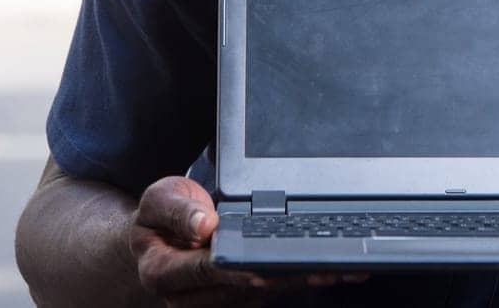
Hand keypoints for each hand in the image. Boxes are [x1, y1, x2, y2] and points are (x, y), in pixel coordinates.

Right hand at [130, 175, 365, 305]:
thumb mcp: (158, 200)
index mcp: (165, 271)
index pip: (208, 270)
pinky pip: (272, 292)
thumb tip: (204, 224)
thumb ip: (176, 210)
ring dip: (302, 280)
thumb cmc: (160, 217)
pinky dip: (299, 279)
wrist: (156, 239)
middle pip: (247, 288)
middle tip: (328, 267)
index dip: (240, 268)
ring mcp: (216, 302)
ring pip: (265, 294)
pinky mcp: (238, 301)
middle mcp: (190, 296)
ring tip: (342, 268)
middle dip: (289, 276)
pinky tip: (330, 270)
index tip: (267, 267)